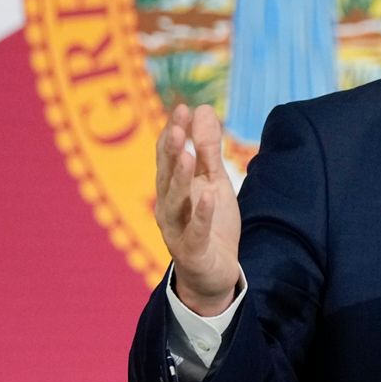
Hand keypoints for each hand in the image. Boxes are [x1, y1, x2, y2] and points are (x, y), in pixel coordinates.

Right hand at [154, 104, 241, 315]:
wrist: (213, 274)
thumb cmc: (210, 223)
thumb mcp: (214, 181)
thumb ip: (208, 149)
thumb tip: (203, 109)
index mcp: (172, 188)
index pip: (169, 156)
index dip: (174, 132)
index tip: (183, 107)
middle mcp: (168, 207)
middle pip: (166, 175)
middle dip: (171, 150)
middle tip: (178, 126)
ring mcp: (177, 229)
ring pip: (174, 201)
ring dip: (179, 178)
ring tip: (186, 154)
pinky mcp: (192, 250)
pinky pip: (196, 230)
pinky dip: (202, 213)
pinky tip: (209, 195)